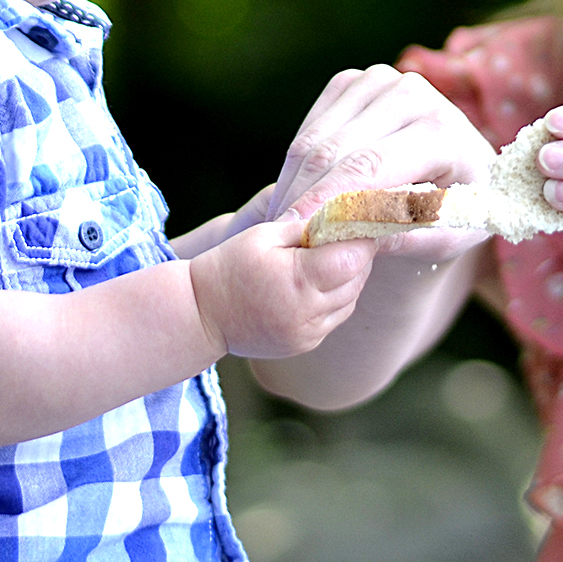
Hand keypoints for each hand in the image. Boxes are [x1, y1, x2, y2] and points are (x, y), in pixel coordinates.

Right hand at [187, 218, 381, 359]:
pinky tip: (318, 284)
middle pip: (357, 279)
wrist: (202, 314)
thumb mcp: (263, 235)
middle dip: (357, 256)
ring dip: (348, 278)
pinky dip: (335, 299)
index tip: (356, 223)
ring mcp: (308, 333)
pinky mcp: (306, 344)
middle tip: (347, 236)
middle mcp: (308, 312)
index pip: (353, 257)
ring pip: (350, 300)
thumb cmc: (230, 266)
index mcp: (298, 279)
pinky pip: (335, 317)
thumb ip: (305, 227)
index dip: (360, 238)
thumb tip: (339, 218)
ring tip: (330, 259)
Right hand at [269, 65, 496, 261]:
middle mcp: (413, 93)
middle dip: (302, 197)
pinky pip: (308, 127)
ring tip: (284, 225)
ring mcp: (380, 81)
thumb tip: (350, 232)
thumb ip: (403, 236)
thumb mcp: (443, 239)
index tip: (297, 232)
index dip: (328, 199)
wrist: (458, 174)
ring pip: (314, 139)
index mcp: (444, 131)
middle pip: (335, 151)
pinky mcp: (353, 82)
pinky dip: (295, 165)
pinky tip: (295, 197)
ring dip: (292, 184)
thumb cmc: (455, 214)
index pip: (370, 166)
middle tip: (281, 238)